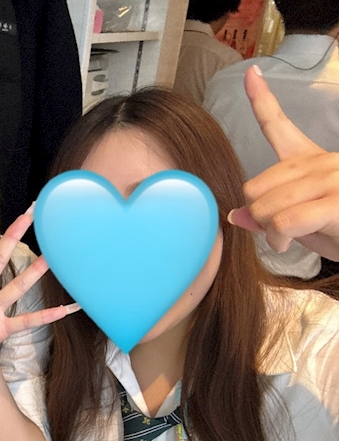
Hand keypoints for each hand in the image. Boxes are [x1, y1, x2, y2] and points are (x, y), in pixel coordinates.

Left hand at [228, 66, 338, 261]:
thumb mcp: (302, 224)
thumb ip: (270, 215)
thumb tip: (235, 215)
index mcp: (311, 160)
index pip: (278, 125)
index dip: (260, 100)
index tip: (251, 73)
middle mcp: (321, 162)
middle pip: (255, 186)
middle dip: (257, 215)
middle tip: (278, 229)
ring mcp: (331, 179)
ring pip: (265, 207)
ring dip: (269, 232)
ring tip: (289, 238)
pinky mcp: (336, 202)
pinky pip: (284, 221)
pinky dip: (278, 239)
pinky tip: (287, 244)